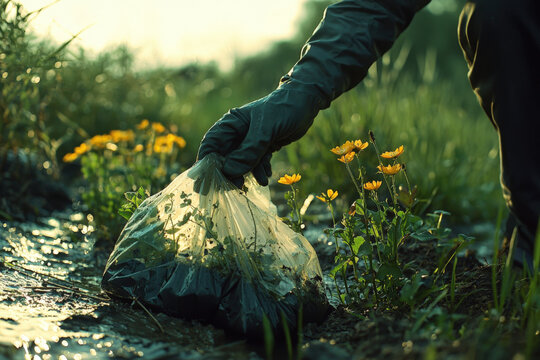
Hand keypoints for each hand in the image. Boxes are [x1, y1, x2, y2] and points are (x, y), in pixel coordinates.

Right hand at [197, 86, 321, 187]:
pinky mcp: (262, 147)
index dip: (206, 163)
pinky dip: (260, 170)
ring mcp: (249, 141)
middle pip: (225, 157)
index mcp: (231, 124)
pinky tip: (266, 176)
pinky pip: (256, 163)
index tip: (206, 181)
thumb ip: (248, 151)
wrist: (305, 102)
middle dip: (228, 173)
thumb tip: (229, 171)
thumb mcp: (265, 130)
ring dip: (247, 174)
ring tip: (257, 183)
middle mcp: (237, 133)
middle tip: (233, 189)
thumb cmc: (283, 109)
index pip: (211, 144)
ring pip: (241, 163)